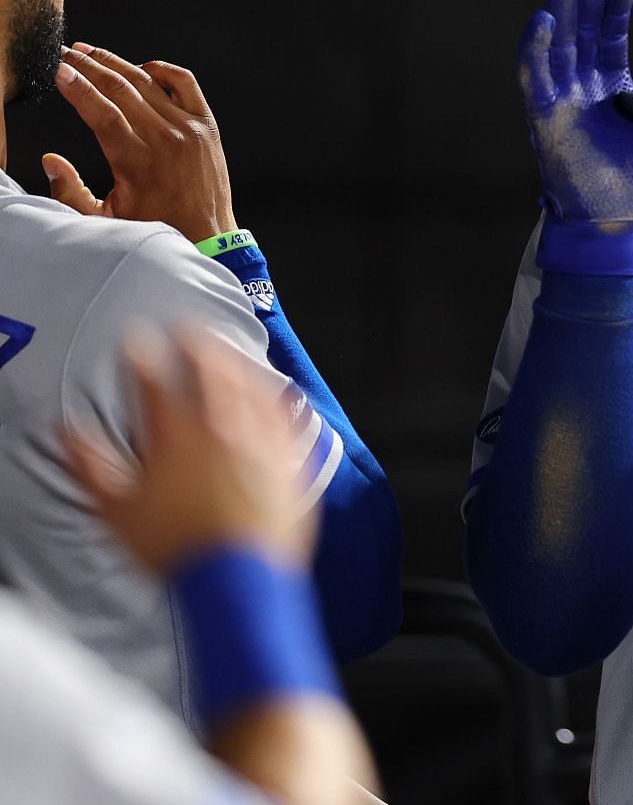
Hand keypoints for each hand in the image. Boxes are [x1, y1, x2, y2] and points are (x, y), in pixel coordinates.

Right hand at [46, 45, 237, 242]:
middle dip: (88, 67)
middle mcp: (166, 140)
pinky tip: (142, 68)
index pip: (101, 112)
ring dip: (116, 64)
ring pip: (148, 83)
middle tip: (67, 53)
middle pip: (120, 90)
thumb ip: (71, 191)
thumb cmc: (156, 227)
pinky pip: (185, 84)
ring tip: (91, 52)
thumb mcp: (104, 219)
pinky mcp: (207, 126)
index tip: (58, 70)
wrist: (207, 235)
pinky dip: (163, 70)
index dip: (77, 88)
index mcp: (137, 162)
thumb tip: (50, 160)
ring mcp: (189, 129)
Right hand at [62, 324, 316, 575]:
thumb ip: (90, 468)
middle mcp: (221, 430)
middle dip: (194, 342)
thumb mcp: (118, 514)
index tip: (135, 339)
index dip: (140, 356)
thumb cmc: (177, 550)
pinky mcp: (289, 458)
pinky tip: (273, 389)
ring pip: (249, 385)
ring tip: (226, 349)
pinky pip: (286, 414)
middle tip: (186, 327)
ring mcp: (260, 440)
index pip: (153, 384)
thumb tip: (69, 433)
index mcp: (176, 439)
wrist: (237, 580)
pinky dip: (276, 394)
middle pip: (208, 371)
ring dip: (235, 360)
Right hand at [520, 0, 632, 224]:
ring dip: (561, 8)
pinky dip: (536, 48)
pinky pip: (535, 77)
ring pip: (558, 44)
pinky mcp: (545, 117)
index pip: (611, 36)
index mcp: (613, 87)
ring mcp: (563, 100)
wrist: (622, 221)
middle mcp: (584, 88)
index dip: (616, 7)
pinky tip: (545, 19)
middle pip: (581, 30)